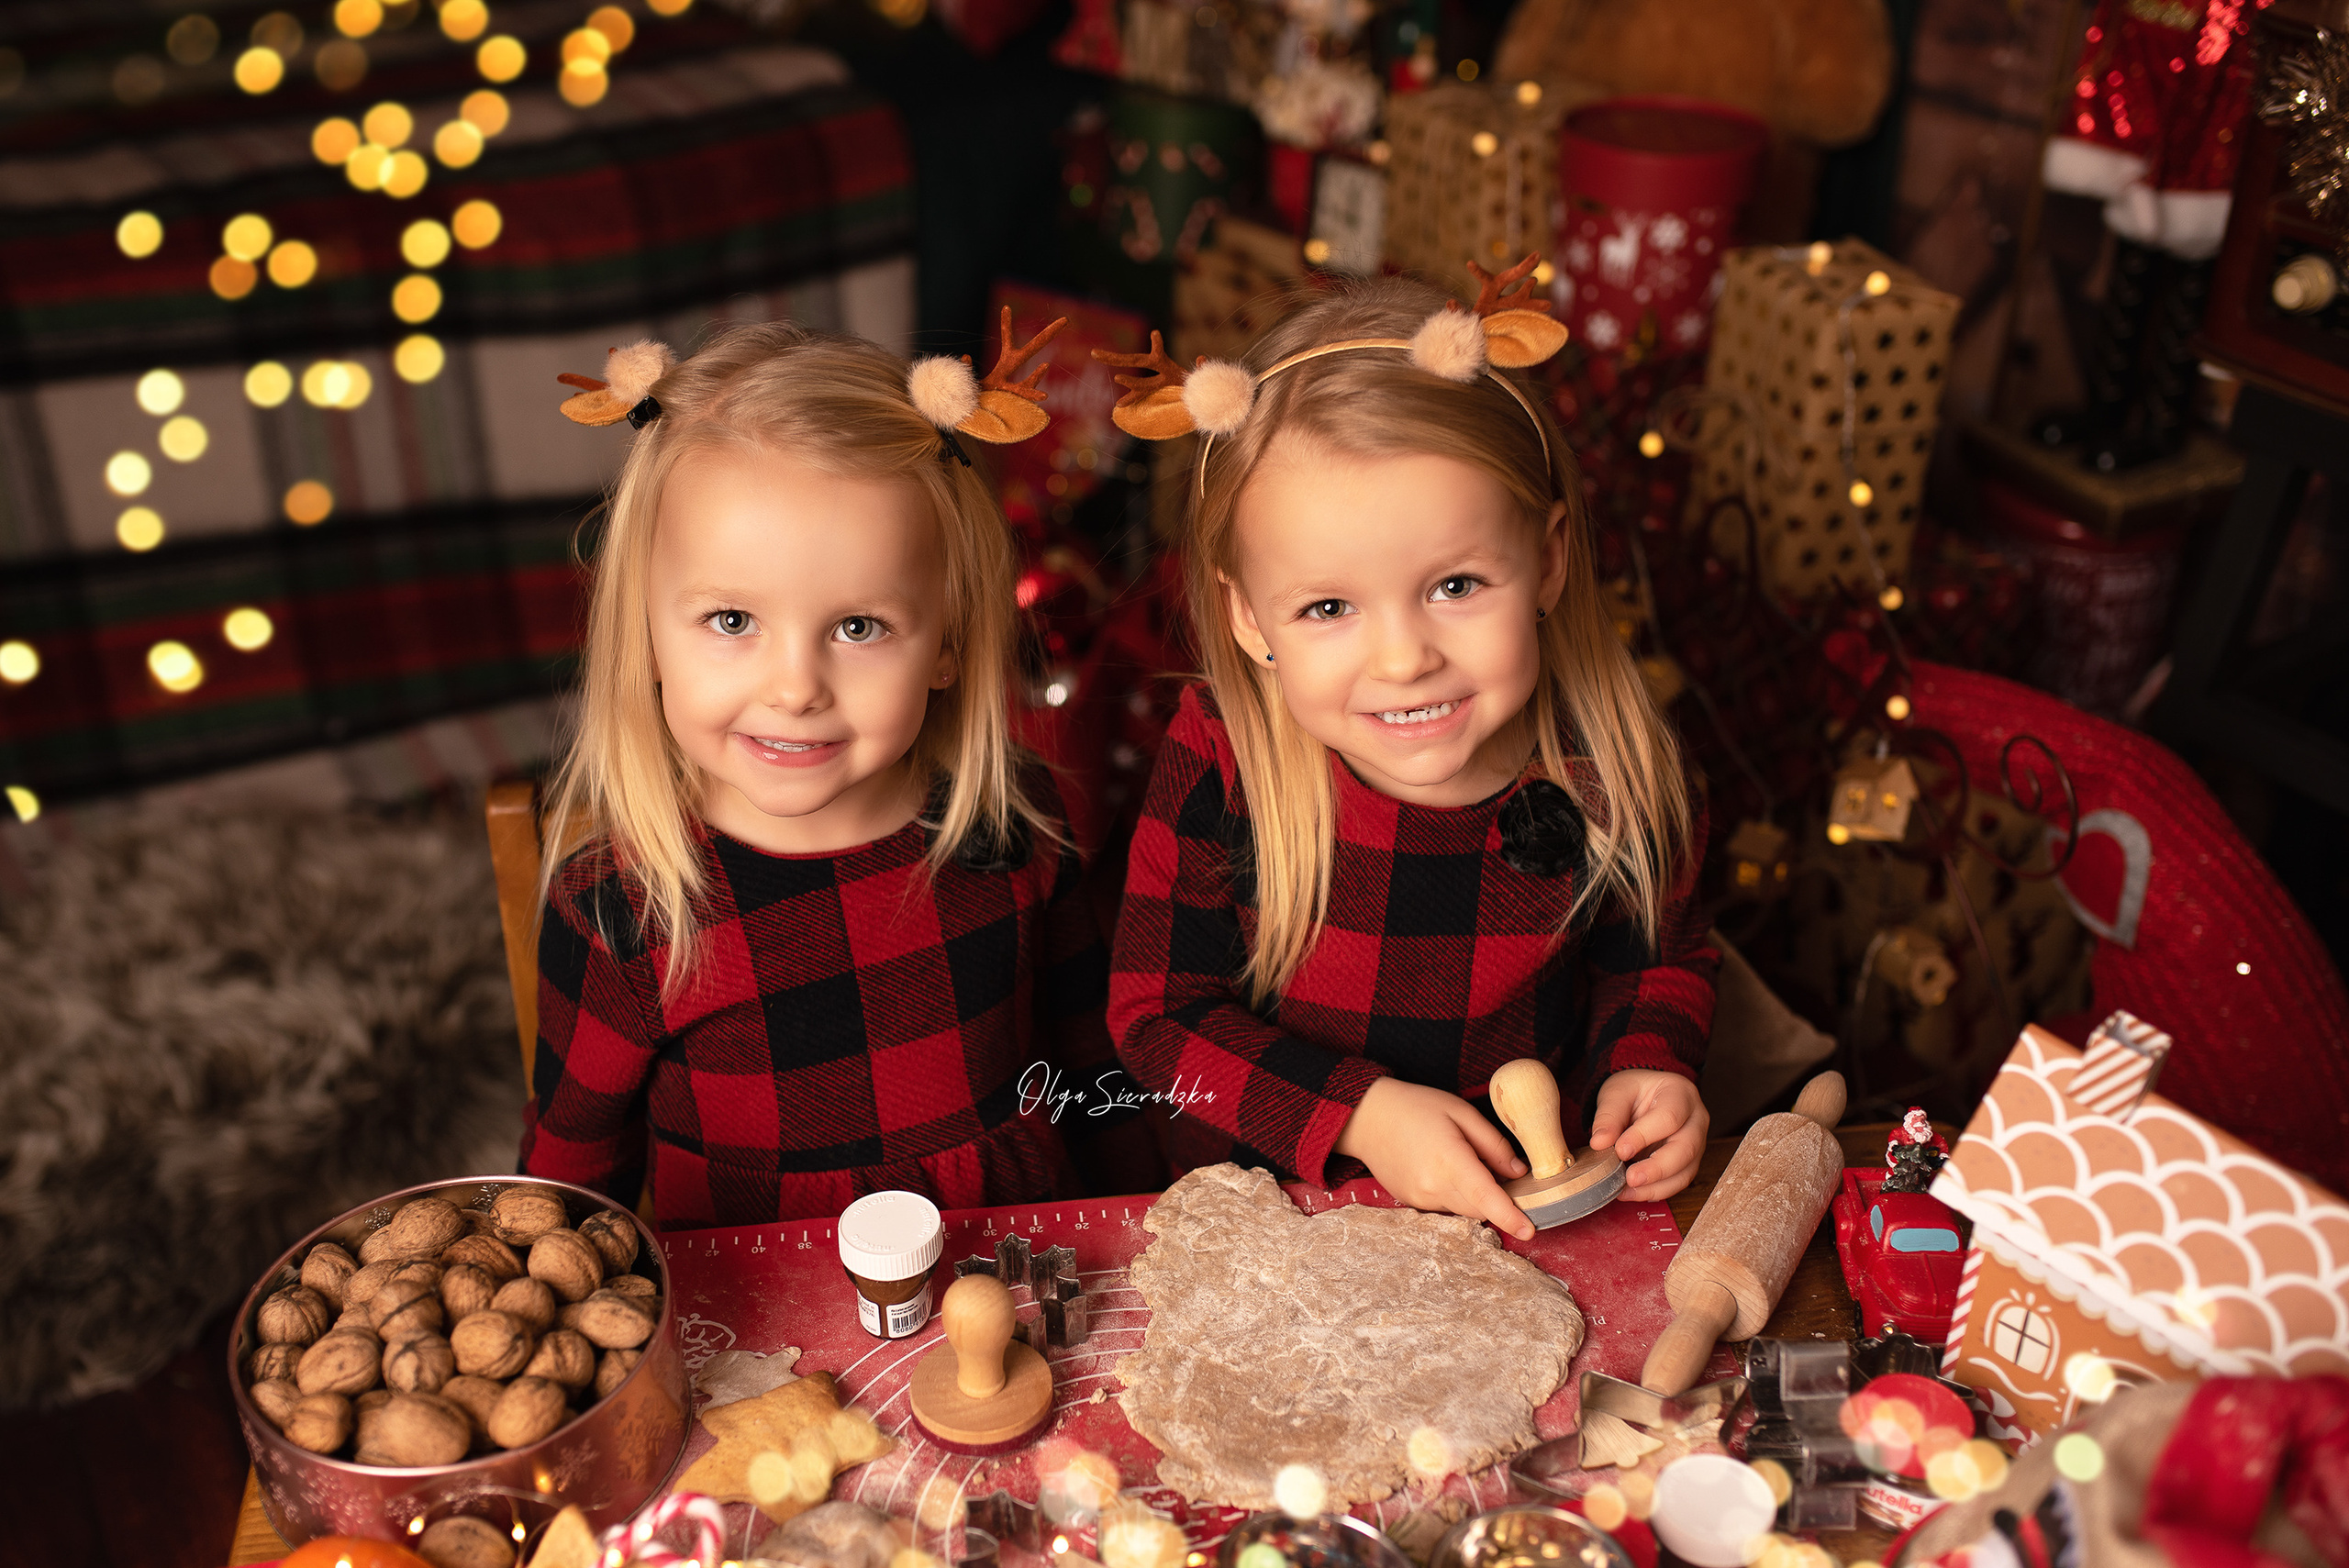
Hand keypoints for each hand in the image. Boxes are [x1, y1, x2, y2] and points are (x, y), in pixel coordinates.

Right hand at [1333, 1078, 1536, 1240]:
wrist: (1367, 1117)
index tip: (1530, 1231)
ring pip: (1463, 1209)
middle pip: (1480, 1209)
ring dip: (1475, 1196)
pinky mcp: (1411, 1202)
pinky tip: (1443, 1168)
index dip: (1510, 1217)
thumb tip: (1518, 1172)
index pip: (1486, 1197)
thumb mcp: (1461, 1112)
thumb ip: (1493, 1144)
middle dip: (1498, 1200)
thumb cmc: (1415, 1107)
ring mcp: (1419, 1198)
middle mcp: (1432, 1187)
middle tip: (1500, 1171)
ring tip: (1461, 1159)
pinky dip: (1455, 1194)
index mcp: (1449, 1160)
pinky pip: (1445, 1206)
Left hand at [1589, 1069, 1706, 1201]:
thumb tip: (1599, 1143)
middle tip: (1630, 1178)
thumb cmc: (1634, 1092)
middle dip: (1657, 1169)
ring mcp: (1696, 1144)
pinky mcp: (1688, 1164)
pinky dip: (1655, 1192)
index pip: (1669, 1117)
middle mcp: (1696, 1120)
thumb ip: (1609, 1116)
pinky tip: (1633, 1193)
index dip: (1644, 1136)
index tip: (1620, 1150)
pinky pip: (1677, 1183)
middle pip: (1685, 1149)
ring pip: (1685, 1172)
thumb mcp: (1617, 1092)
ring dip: (1656, 1186)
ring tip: (1627, 1191)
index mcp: (1681, 1094)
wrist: (1644, 1097)